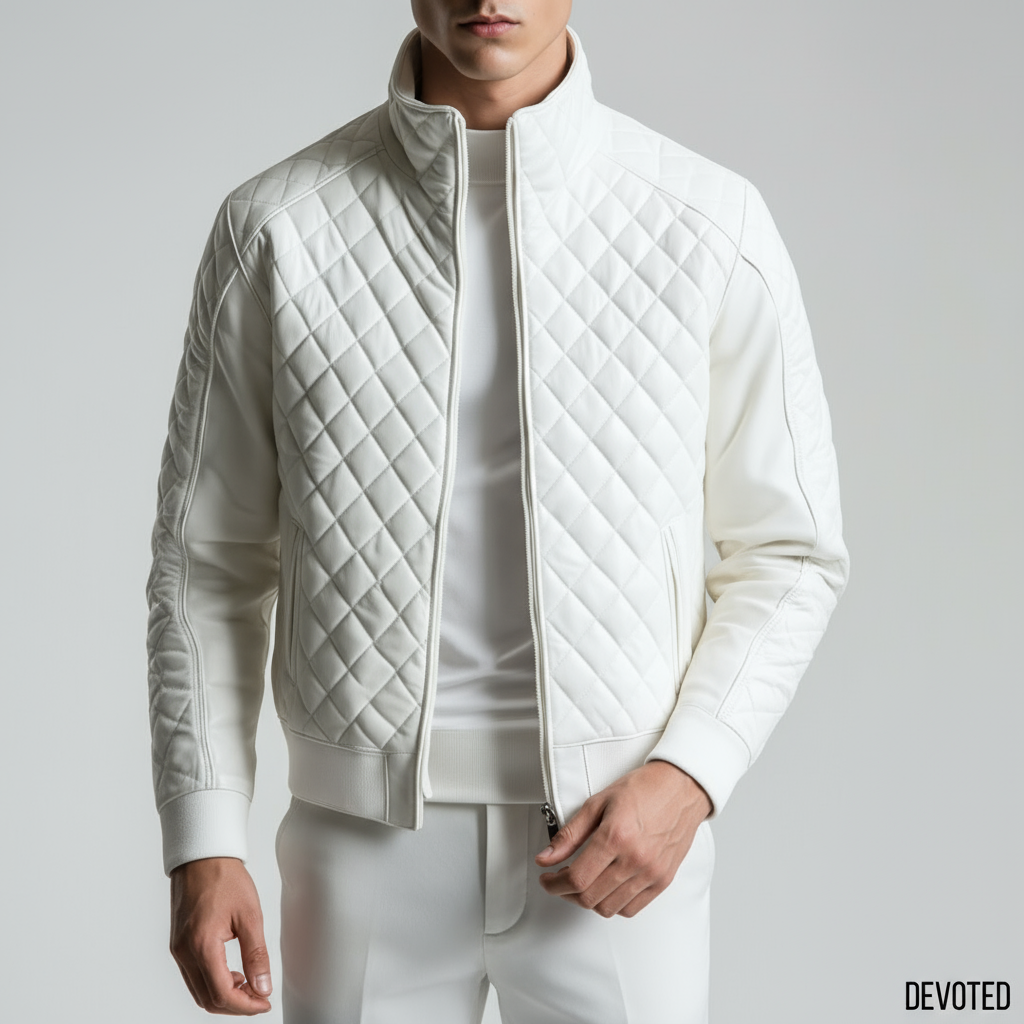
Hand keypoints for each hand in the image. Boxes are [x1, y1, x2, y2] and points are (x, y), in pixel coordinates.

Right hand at [169, 856, 272, 1014]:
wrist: (202, 857)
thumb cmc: (224, 878)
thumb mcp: (250, 915)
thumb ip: (256, 955)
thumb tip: (263, 986)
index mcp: (202, 946)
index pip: (222, 994)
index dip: (245, 1006)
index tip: (264, 1003)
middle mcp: (184, 953)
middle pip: (207, 999)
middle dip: (235, 1005)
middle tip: (259, 997)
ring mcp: (178, 950)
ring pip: (198, 991)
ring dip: (223, 995)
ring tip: (249, 983)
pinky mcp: (178, 944)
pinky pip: (193, 976)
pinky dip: (212, 982)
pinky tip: (232, 972)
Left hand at [535, 760, 711, 917]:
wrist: (681, 787)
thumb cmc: (644, 789)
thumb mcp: (598, 803)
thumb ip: (569, 834)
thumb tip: (546, 857)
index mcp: (616, 837)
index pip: (577, 878)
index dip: (554, 884)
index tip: (548, 879)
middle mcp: (635, 859)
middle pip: (589, 898)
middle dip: (566, 893)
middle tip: (560, 880)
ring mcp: (651, 873)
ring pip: (609, 908)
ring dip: (588, 901)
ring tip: (583, 883)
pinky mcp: (663, 880)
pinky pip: (631, 909)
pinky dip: (613, 904)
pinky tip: (606, 888)